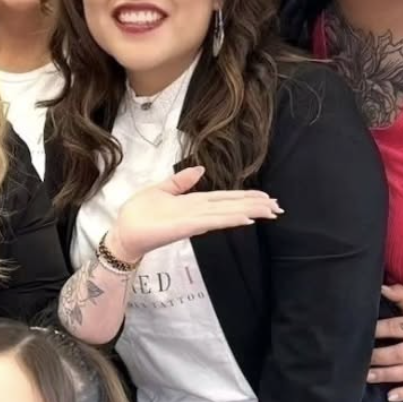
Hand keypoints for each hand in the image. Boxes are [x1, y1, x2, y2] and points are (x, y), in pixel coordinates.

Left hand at [110, 165, 281, 263]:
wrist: (123, 232)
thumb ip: (181, 182)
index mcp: (194, 203)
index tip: (265, 197)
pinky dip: (230, 219)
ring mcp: (194, 220)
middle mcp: (198, 212)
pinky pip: (213, 221)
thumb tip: (200, 170)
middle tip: (279, 208)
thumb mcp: (161, 190)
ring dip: (250, 212)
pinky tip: (247, 218)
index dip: (245, 197)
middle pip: (232, 207)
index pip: (225, 199)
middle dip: (255, 206)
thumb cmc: (138, 214)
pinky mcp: (187, 226)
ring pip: (228, 214)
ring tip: (271, 212)